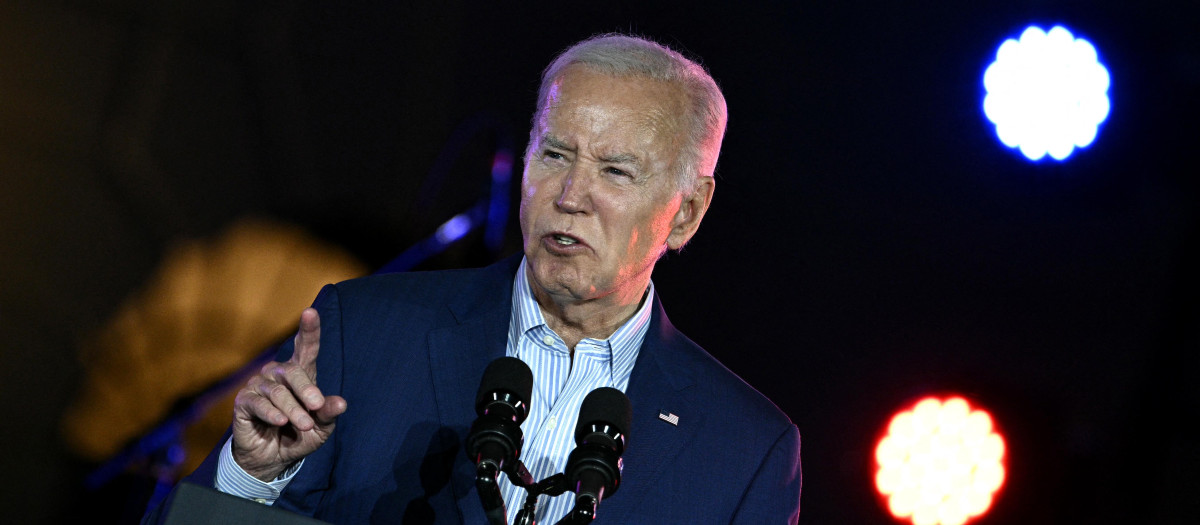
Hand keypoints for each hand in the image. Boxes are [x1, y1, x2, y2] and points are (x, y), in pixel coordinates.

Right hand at [231, 307, 347, 480]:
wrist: (273, 459)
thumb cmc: (299, 437)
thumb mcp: (320, 429)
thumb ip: (328, 414)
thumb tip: (341, 403)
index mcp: (300, 374)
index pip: (305, 348)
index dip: (309, 330)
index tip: (310, 312)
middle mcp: (278, 374)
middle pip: (293, 371)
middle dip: (307, 390)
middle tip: (317, 407)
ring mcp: (258, 385)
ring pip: (277, 391)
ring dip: (293, 410)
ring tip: (303, 425)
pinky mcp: (243, 401)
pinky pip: (258, 403)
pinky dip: (272, 413)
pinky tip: (280, 422)